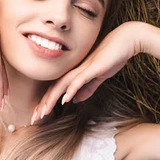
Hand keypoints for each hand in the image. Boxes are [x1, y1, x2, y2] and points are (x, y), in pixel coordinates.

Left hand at [31, 21, 145, 123]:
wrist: (125, 41)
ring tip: (43, 112)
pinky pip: (79, 80)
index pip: (56, 90)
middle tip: (33, 118)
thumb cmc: (112, 57)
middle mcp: (75, 71)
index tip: (39, 116)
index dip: (46, 103)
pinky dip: (71, 89)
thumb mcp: (98, 77)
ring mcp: (82, 68)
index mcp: (75, 73)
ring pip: (62, 86)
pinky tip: (64, 99)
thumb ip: (87, 88)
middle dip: (43, 105)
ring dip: (52, 100)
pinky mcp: (92, 68)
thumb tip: (75, 100)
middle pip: (54, 89)